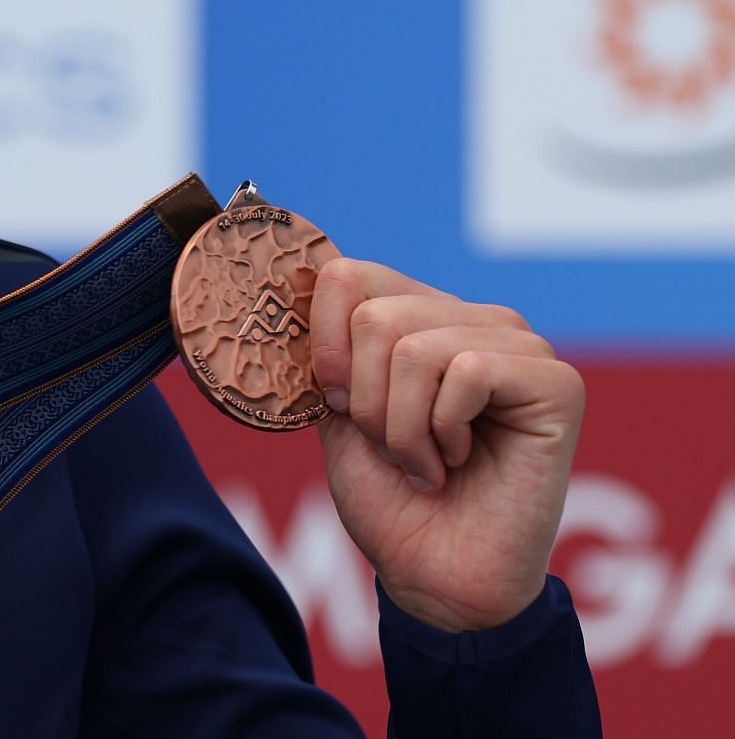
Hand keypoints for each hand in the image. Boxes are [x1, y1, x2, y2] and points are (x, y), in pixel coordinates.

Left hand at [307, 258, 583, 631]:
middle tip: (392, 447)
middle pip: (374, 316)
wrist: (435, 577)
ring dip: (401, 425)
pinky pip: (468, 372)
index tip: (335, 402)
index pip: (346, 274)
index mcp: (417, 314)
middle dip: (364, 400)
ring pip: (416, 347)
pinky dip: (444, 429)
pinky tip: (462, 459)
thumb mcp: (336, 409)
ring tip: (426, 461)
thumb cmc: (388, 497)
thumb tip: (297, 287)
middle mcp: (470, 317)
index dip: (322, 343)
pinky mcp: (556, 380)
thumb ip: (327, 346)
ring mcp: (519, 344)